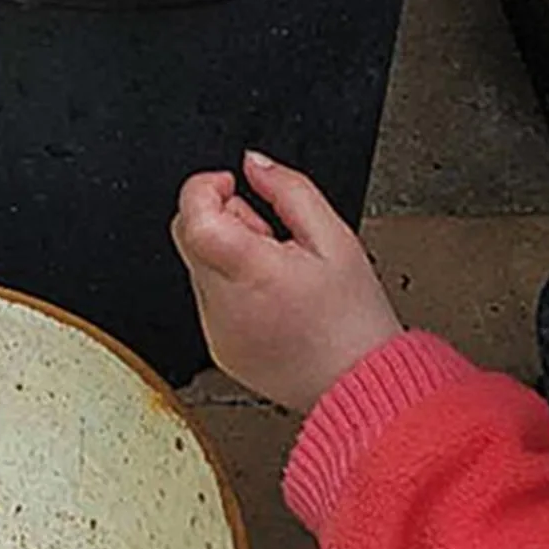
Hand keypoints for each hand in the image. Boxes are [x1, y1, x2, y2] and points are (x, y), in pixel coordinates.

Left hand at [171, 152, 401, 412]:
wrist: (361, 384)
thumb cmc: (355, 319)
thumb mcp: (335, 237)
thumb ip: (289, 189)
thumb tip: (254, 164)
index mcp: (252, 273)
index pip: (193, 218)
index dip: (204, 188)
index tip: (229, 184)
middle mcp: (224, 306)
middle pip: (188, 236)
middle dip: (220, 218)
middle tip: (267, 233)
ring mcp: (217, 331)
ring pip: (198, 266)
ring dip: (226, 255)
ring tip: (277, 272)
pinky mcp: (220, 349)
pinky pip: (208, 301)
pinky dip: (231, 288)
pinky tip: (272, 300)